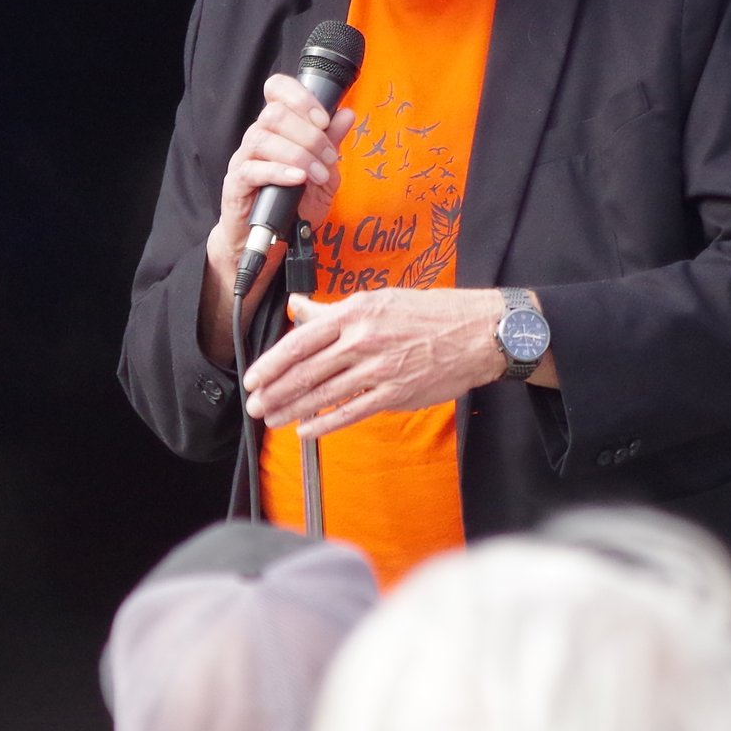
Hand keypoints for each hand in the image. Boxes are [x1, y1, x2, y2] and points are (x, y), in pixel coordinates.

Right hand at [205, 75, 357, 292]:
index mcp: (276, 128)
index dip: (300, 97)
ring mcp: (243, 160)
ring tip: (318, 174)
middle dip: (310, 134)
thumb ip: (331, 143)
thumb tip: (347, 114)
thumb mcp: (323, 174)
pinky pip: (252, 170)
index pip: (276, 90)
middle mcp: (257, 138)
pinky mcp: (235, 185)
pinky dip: (279, 171)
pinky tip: (298, 179)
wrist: (268, 242)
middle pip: (274, 114)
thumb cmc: (293, 205)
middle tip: (330, 158)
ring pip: (262, 138)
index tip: (324, 119)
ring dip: (298, 154)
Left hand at [243, 289, 505, 438]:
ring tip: (273, 418)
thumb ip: (333, 309)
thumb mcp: (377, 300)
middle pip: (306, 370)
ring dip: (293, 408)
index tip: (254, 376)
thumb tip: (298, 307)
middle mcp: (363, 340)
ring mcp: (379, 368)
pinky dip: (326, 423)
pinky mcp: (395, 392)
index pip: (301, 340)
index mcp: (355, 313)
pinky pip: (352, 411)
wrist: (477, 332)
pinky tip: (306, 430)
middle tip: (255, 404)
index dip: (272, 362)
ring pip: (324, 393)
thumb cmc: (428, 313)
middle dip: (275, 390)